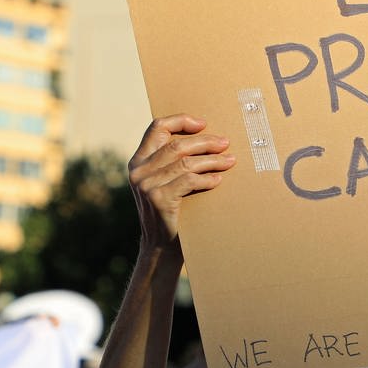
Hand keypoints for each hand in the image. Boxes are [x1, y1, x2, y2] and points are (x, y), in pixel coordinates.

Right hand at [128, 114, 235, 250]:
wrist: (161, 246)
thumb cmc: (171, 211)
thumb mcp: (164, 182)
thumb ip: (171, 162)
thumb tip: (206, 139)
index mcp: (138, 161)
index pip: (156, 127)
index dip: (180, 120)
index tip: (203, 123)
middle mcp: (138, 170)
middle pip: (177, 144)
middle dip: (205, 142)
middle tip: (225, 143)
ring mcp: (146, 184)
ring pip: (186, 162)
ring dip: (212, 160)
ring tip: (230, 161)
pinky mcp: (158, 198)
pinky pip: (189, 180)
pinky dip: (207, 178)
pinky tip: (219, 179)